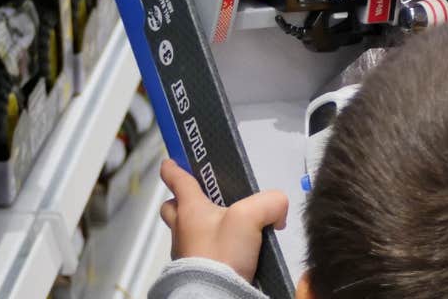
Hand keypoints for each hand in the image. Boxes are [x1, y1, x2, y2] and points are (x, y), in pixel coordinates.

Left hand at [159, 159, 289, 281]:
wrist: (214, 296)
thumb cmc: (223, 251)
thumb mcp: (252, 216)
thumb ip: (271, 202)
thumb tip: (278, 209)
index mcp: (190, 208)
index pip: (177, 180)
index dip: (173, 168)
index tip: (169, 161)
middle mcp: (183, 228)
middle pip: (172, 208)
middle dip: (181, 200)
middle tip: (202, 199)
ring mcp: (186, 251)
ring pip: (185, 231)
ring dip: (198, 226)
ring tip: (226, 227)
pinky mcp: (194, 270)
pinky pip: (199, 252)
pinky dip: (211, 247)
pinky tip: (232, 251)